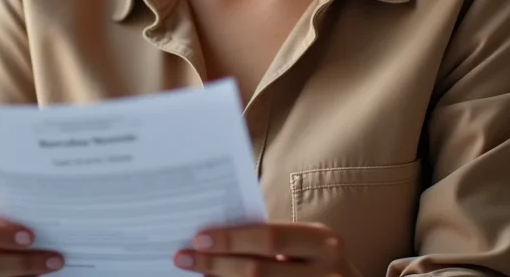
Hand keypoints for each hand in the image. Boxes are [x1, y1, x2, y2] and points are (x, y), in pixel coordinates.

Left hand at [173, 223, 360, 276]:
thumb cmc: (318, 263)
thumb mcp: (306, 245)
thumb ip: (273, 241)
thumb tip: (216, 237)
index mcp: (323, 243)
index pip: (270, 237)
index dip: (232, 239)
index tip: (199, 237)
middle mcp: (326, 273)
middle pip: (258, 271)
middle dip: (216, 264)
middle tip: (183, 257)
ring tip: (194, 275)